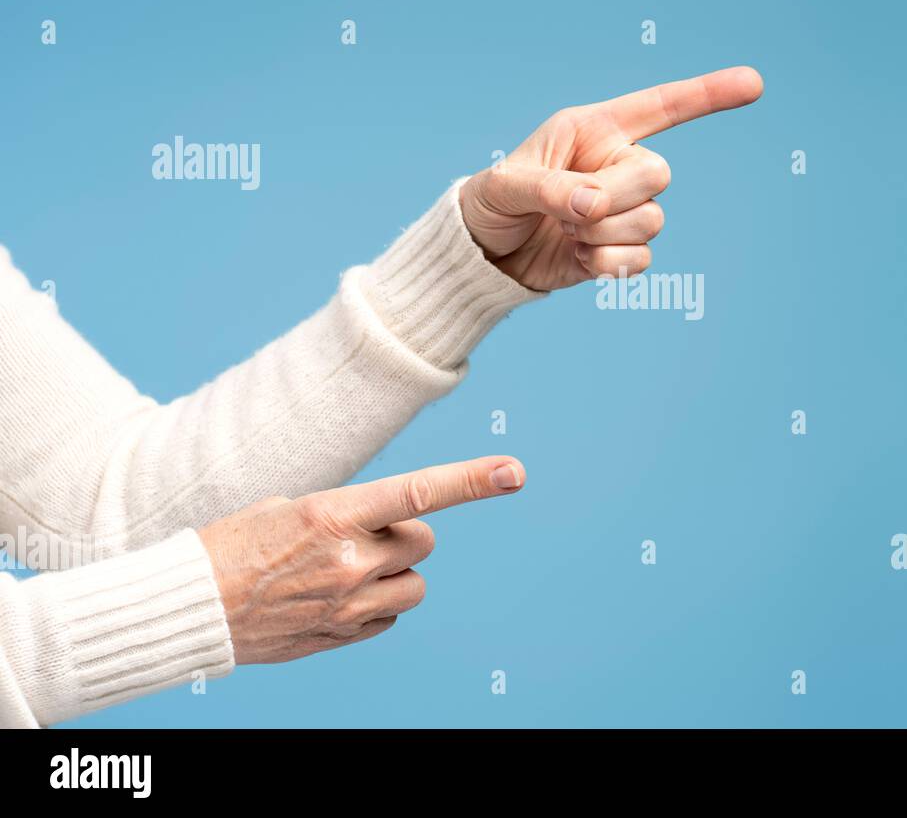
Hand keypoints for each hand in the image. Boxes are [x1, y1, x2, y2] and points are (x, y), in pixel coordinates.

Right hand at [198, 456, 524, 663]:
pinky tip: (338, 597)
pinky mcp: (341, 635)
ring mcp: (348, 603)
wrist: (191, 605)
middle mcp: (350, 559)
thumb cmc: (235, 545)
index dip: (472, 480)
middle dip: (404, 535)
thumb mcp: (290, 507)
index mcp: (335, 513)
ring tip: (350, 569)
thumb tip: (389, 522)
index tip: (515, 472)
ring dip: (396, 572)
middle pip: (424, 540)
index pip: (418, 492)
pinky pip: (391, 617)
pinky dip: (377, 605)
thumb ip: (346, 512)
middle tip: (361, 535)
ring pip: (415, 584)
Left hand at [459, 65, 763, 290]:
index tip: (754, 83)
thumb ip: (553, 189)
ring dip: (602, 235)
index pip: (661, 106)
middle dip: (614, 196)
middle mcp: (617, 164)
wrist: (487, 254)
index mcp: (596, 130)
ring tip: (565, 232)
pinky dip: (607, 264)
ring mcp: (623, 208)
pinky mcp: (621, 249)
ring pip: (652, 221)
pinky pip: (641, 258)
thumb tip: (596, 207)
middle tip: (569, 210)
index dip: (708, 94)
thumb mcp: (508, 186)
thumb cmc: (493, 202)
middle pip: (658, 174)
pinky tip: (577, 257)